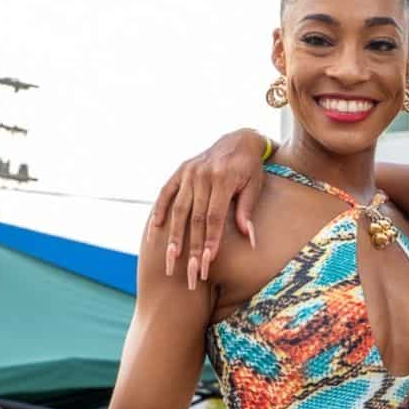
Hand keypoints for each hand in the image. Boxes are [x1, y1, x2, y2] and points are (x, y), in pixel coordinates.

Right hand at [149, 129, 270, 288]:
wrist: (239, 139)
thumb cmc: (250, 168)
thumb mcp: (254, 186)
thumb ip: (247, 211)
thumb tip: (250, 240)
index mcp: (223, 179)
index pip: (215, 217)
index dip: (211, 240)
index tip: (208, 262)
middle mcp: (203, 175)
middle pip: (195, 217)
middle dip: (192, 246)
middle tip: (190, 269)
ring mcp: (189, 172)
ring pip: (179, 209)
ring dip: (174, 235)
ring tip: (171, 258)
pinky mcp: (180, 170)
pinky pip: (166, 193)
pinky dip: (159, 211)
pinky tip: (154, 230)